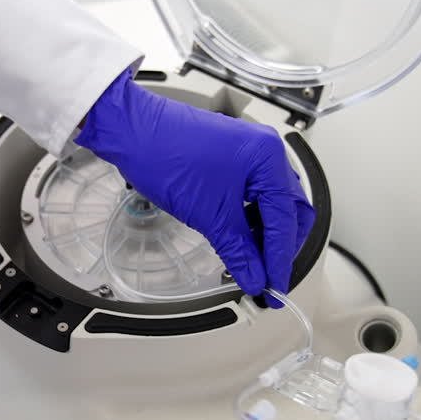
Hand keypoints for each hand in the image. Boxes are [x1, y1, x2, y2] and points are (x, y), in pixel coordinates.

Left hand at [76, 73, 314, 305]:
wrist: (131, 131)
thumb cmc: (166, 155)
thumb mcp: (208, 214)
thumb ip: (238, 251)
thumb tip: (254, 277)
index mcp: (268, 158)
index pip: (286, 219)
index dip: (280, 259)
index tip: (275, 287)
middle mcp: (266, 150)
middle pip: (289, 209)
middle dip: (280, 244)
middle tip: (268, 275)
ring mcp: (249, 152)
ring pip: (272, 202)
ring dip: (265, 232)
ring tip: (251, 260)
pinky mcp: (232, 157)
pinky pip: (254, 193)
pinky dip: (251, 218)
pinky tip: (240, 236)